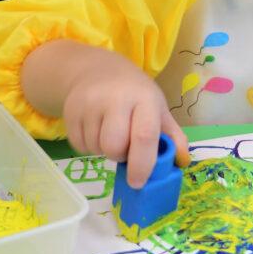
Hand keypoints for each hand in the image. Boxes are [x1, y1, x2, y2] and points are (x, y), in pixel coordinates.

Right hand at [63, 64, 190, 187]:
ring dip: (104, 151)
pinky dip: (89, 146)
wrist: (97, 71)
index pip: (144, 136)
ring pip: (95, 148)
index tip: (138, 182)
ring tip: (111, 133)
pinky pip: (79, 145)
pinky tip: (96, 130)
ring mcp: (89, 103)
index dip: (142, 164)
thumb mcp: (157, 108)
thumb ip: (172, 136)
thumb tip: (182, 163)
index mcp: (144, 98)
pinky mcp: (70, 110)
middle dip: (121, 156)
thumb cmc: (135, 93)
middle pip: (114, 147)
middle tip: (126, 146)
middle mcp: (115, 98)